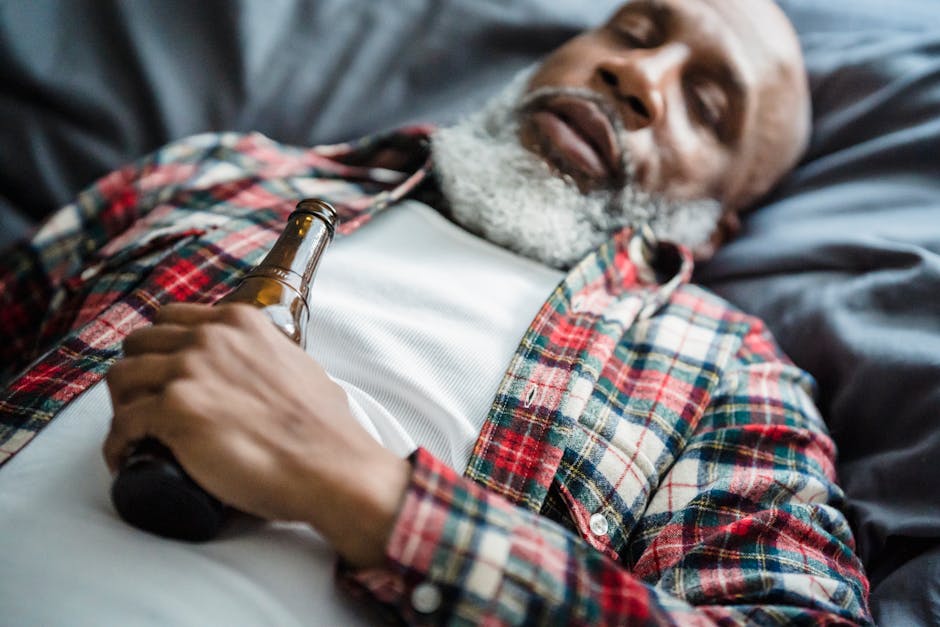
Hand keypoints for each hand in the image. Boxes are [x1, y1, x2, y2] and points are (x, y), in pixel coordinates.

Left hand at [103, 303, 409, 566]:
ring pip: (121, 378)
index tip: (164, 376)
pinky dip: (118, 445)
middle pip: (139, 343)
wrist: (333, 466)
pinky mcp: (176, 411)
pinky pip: (121, 425)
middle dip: (138, 374)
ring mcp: (190, 372)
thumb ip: (275, 356)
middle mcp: (210, 338)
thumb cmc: (325, 429)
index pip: (171, 319)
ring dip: (123, 406)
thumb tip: (267, 371)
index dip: (162, 350)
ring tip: (135, 434)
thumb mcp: (301, 367)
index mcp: (240, 323)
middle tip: (146, 406)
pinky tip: (126, 458)